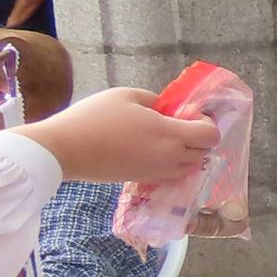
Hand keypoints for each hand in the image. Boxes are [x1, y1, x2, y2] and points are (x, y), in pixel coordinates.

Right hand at [16, 88, 218, 184]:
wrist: (66, 150)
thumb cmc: (94, 118)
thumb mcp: (127, 96)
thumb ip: (155, 100)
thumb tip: (167, 109)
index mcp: (169, 134)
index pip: (210, 136)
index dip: (207, 123)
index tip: (191, 114)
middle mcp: (169, 157)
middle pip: (204, 152)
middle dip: (199, 137)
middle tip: (180, 123)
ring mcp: (157, 172)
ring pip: (190, 166)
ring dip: (188, 152)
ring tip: (167, 137)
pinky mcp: (144, 180)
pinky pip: (172, 174)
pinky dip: (173, 163)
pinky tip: (154, 150)